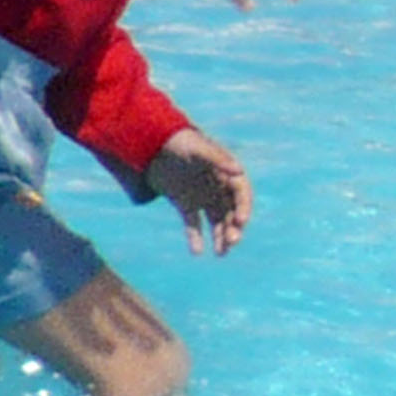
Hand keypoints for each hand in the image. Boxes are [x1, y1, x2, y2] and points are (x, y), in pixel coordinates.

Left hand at [141, 125, 251, 252]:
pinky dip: (196, 238)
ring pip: (216, 222)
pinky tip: (196, 252)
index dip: (244, 208)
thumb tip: (238, 170)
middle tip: (231, 242)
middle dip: (233, 228)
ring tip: (220, 254)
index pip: (241, 194)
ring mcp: (202, 197)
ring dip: (220, 237)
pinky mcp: (186, 205)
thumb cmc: (178, 142)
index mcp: (226, 173)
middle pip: (231, 212)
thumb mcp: (197, 149)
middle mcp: (217, 188)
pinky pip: (194, 225)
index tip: (240, 222)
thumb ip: (217, 159)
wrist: (151, 145)